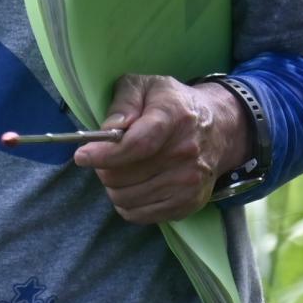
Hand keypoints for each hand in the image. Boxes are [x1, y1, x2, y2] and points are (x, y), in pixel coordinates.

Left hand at [72, 74, 252, 224]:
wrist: (219, 128)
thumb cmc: (173, 104)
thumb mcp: (147, 86)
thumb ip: (124, 101)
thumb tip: (109, 129)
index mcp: (174, 117)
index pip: (136, 145)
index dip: (104, 154)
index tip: (82, 155)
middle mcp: (186, 153)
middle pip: (124, 176)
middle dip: (104, 168)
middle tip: (106, 158)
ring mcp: (189, 182)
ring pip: (126, 199)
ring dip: (114, 186)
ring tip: (121, 170)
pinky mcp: (188, 203)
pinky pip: (139, 215)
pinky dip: (127, 203)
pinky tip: (134, 185)